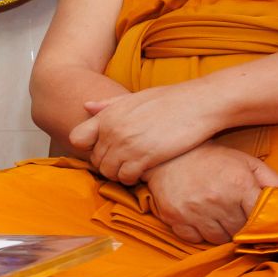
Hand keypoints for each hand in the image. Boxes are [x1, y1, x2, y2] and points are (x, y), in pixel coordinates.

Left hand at [68, 83, 224, 184]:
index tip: (104, 148)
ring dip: (119, 174)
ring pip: (108, 172)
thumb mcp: (136, 97)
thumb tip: (86, 106)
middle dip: (107, 163)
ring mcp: (127, 144)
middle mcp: (112, 130)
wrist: (200, 103)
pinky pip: (126, 177)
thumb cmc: (170, 99)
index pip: (77, 138)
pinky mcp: (144, 157)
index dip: (88, 147)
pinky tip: (143, 173)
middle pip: (95, 159)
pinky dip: (132, 179)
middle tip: (124, 162)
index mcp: (108, 115)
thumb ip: (109, 104)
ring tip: (133, 168)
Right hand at [142, 143, 277, 245]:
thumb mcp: (247, 162)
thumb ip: (271, 179)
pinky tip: (200, 219)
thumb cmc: (214, 159)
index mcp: (238, 185)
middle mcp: (216, 201)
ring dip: (221, 232)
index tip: (257, 221)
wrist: (170, 153)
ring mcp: (193, 211)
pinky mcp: (174, 218)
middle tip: (237, 217)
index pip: (258, 219)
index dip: (260, 222)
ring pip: (217, 239)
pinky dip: (199, 234)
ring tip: (219, 218)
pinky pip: (194, 239)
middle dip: (240, 227)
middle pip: (239, 231)